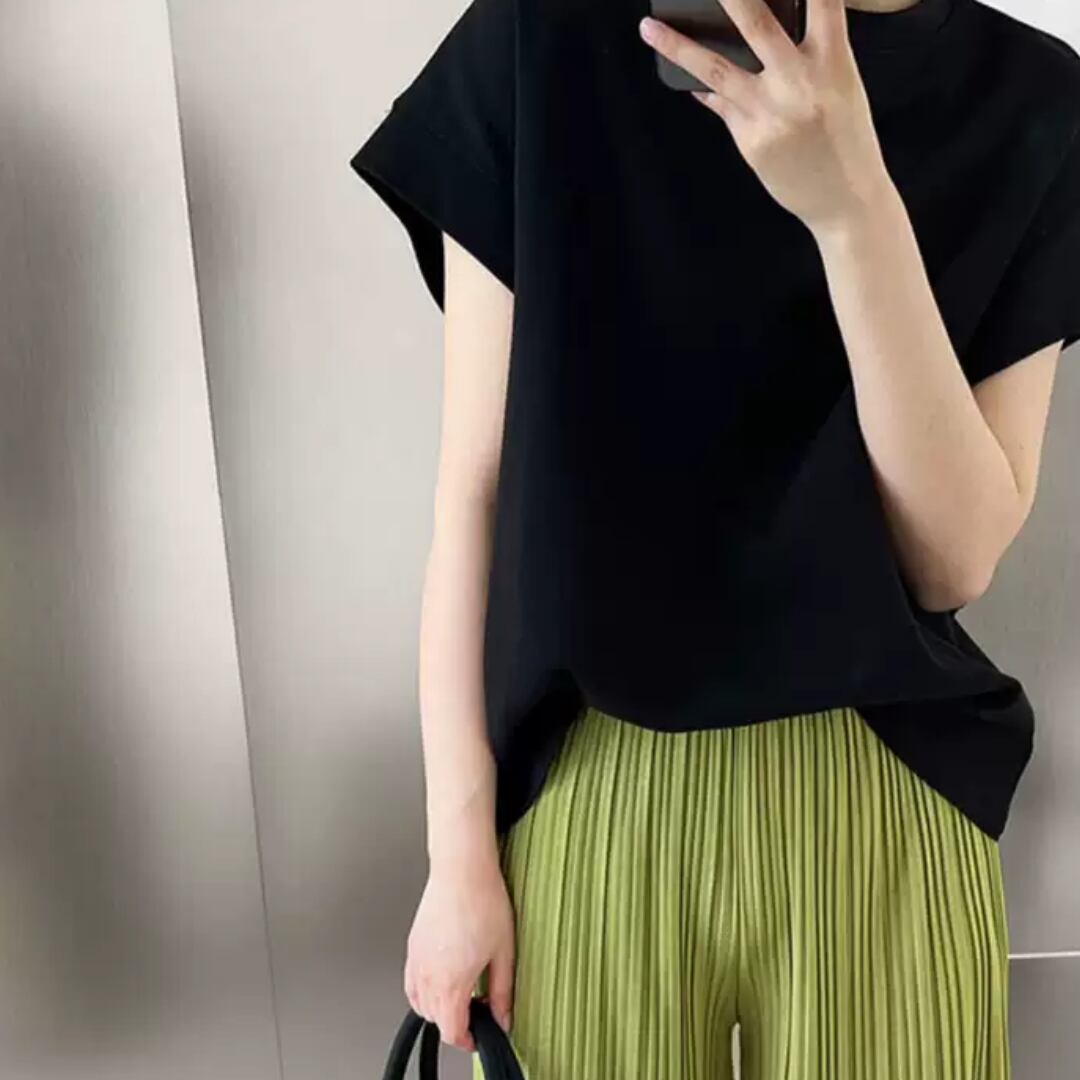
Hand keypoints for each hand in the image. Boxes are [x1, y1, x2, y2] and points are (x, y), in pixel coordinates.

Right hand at [404, 852, 515, 1052]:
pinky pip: (411, 982)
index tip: (478, 1035)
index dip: (467, 1039)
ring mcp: (417, 960)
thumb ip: (502, 991)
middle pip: (436, 1019)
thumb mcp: (504, 952)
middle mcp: (428, 975)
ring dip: (438, 1007)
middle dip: (455, 1023)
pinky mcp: (413, 945)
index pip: (451, 1030)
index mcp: (452, 982)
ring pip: (420, 1002)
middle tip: (477, 1011)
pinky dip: (423, 990)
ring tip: (461, 994)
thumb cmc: (483, 901)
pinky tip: (441, 978)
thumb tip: (504, 1017)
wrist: (462, 869)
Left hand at [639, 0, 895, 233]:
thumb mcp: (841, 85)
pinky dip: (704, 88)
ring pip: (714, 69)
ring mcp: (769, 112)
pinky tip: (688, 78)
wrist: (845, 199)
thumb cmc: (845, 136)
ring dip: (677, 47)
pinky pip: (719, 104)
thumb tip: (752, 32)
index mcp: (833, 60)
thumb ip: (806, 56)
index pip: (822, 1)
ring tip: (648, 29)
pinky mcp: (749, 140)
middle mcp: (798, 81)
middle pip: (756, 23)